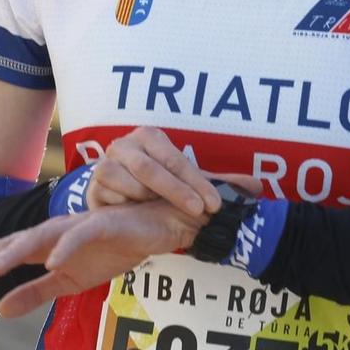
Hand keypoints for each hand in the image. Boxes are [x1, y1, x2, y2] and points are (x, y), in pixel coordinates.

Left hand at [0, 201, 190, 319]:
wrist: (157, 228)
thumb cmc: (111, 250)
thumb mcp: (69, 282)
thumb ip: (35, 293)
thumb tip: (0, 310)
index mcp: (42, 246)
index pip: (0, 257)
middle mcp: (53, 232)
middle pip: (9, 244)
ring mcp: (76, 226)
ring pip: (38, 236)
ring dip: (14, 252)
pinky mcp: (103, 225)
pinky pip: (80, 234)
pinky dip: (65, 247)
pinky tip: (53, 263)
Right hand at [87, 127, 259, 214]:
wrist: (122, 213)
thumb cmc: (158, 192)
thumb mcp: (189, 186)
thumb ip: (220, 185)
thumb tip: (257, 187)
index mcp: (150, 137)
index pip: (176, 159)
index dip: (197, 182)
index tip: (214, 204)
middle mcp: (125, 145)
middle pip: (151, 169)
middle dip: (178, 192)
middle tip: (200, 211)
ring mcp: (105, 164)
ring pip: (132, 184)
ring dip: (150, 200)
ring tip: (160, 209)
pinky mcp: (92, 187)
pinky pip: (113, 199)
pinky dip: (128, 207)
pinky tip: (136, 210)